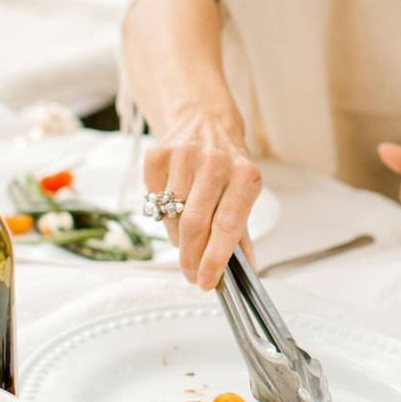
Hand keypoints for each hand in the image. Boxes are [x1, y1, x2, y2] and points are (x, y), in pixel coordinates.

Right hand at [144, 116, 261, 288]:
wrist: (204, 119)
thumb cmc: (228, 164)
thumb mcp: (244, 193)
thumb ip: (242, 235)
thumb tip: (247, 274)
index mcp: (245, 175)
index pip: (228, 225)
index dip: (215, 258)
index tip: (207, 282)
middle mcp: (215, 163)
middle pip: (195, 225)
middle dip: (192, 258)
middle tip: (192, 274)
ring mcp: (184, 155)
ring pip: (172, 216)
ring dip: (178, 237)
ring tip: (187, 237)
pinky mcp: (157, 154)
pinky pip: (154, 201)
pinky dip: (163, 215)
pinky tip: (174, 207)